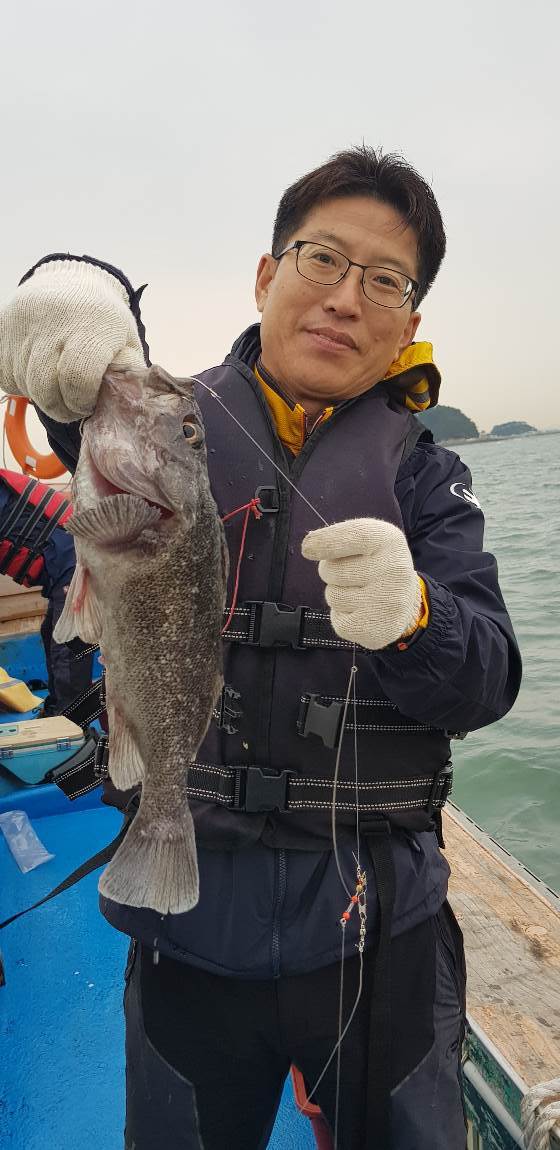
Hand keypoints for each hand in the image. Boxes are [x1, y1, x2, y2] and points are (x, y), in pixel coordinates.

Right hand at [0, 260, 144, 421]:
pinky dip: (22, 384)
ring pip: (25, 386)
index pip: (77, 379)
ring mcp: (23, 326)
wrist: (67, 283)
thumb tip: (125, 403)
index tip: (89, 402)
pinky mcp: (2, 331)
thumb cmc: (101, 321)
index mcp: (91, 325)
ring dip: (43, 396)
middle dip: (62, 408)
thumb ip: (128, 373)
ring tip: (59, 383)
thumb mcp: (126, 341)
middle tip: (74, 404)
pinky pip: (6, 377)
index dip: (82, 401)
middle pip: (46, 389)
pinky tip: (40, 372)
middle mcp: (52, 323)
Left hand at [301, 517, 421, 649]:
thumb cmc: (377, 564)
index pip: (354, 535)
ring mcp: (388, 602)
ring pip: (332, 596)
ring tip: (361, 592)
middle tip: (354, 574)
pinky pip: (338, 621)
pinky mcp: (379, 628)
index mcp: (389, 541)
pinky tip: (362, 611)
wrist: (406, 600)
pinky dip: (343, 617)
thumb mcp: (366, 539)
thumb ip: (338, 536)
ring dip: (339, 595)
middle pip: (331, 570)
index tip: (307, 548)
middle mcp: (394, 570)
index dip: (326, 541)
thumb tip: (309, 547)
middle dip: (331, 572)